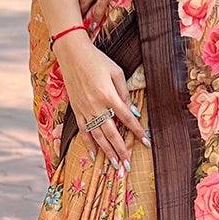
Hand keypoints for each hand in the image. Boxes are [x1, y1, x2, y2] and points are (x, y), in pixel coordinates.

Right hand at [52, 32, 146, 172]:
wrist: (72, 54)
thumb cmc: (97, 60)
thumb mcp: (116, 72)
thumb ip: (125, 92)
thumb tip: (132, 112)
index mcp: (108, 95)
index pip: (126, 118)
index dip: (137, 131)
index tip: (146, 142)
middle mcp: (96, 105)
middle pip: (111, 133)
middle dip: (121, 150)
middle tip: (128, 165)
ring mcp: (85, 109)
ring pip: (97, 136)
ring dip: (107, 152)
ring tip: (115, 165)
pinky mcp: (76, 110)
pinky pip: (83, 131)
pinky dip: (89, 144)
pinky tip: (94, 155)